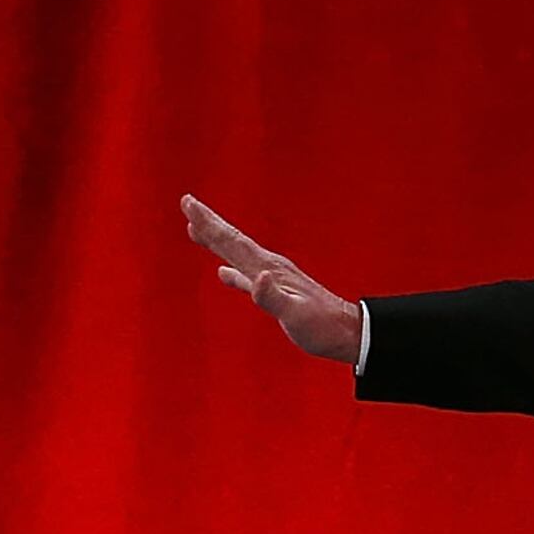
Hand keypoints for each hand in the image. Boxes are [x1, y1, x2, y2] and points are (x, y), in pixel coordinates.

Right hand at [183, 194, 360, 363]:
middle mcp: (268, 267)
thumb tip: (257, 277)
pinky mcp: (276, 292)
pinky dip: (231, 273)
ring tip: (196, 230)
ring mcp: (272, 278)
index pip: (232, 242)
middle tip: (187, 202)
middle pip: (232, 241)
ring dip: (216, 242)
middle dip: (208, 223)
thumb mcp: (295, 314)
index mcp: (268, 269)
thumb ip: (273, 297)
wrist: (346, 332)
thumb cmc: (320, 326)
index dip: (209, 224)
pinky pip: (245, 277)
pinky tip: (223, 273)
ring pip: (236, 255)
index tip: (189, 204)